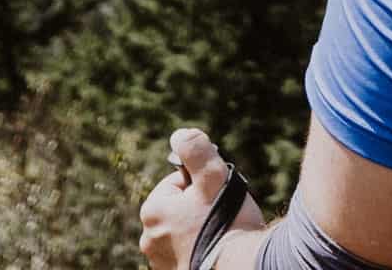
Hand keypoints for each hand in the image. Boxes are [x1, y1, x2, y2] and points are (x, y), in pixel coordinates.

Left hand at [138, 127, 263, 269]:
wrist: (242, 268)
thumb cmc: (228, 223)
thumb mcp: (213, 176)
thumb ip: (195, 150)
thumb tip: (180, 135)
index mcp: (153, 211)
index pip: (178, 183)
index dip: (202, 185)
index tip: (216, 196)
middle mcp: (149, 238)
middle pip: (179, 208)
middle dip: (198, 207)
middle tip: (221, 215)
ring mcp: (160, 261)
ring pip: (182, 231)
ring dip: (198, 229)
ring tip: (220, 235)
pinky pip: (185, 252)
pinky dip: (198, 249)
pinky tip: (215, 250)